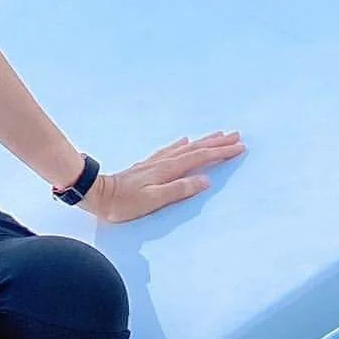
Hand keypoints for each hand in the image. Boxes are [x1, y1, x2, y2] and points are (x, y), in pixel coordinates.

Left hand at [81, 131, 243, 223]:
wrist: (98, 194)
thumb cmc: (126, 203)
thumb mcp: (154, 200)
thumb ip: (179, 190)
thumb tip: (205, 180)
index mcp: (169, 170)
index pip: (200, 158)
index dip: (221, 152)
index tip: (239, 146)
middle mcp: (164, 161)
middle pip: (196, 149)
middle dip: (217, 143)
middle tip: (237, 136)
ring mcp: (156, 162)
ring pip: (186, 148)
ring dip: (203, 141)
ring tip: (218, 135)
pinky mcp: (148, 165)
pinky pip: (171, 150)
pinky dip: (182, 145)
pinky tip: (185, 141)